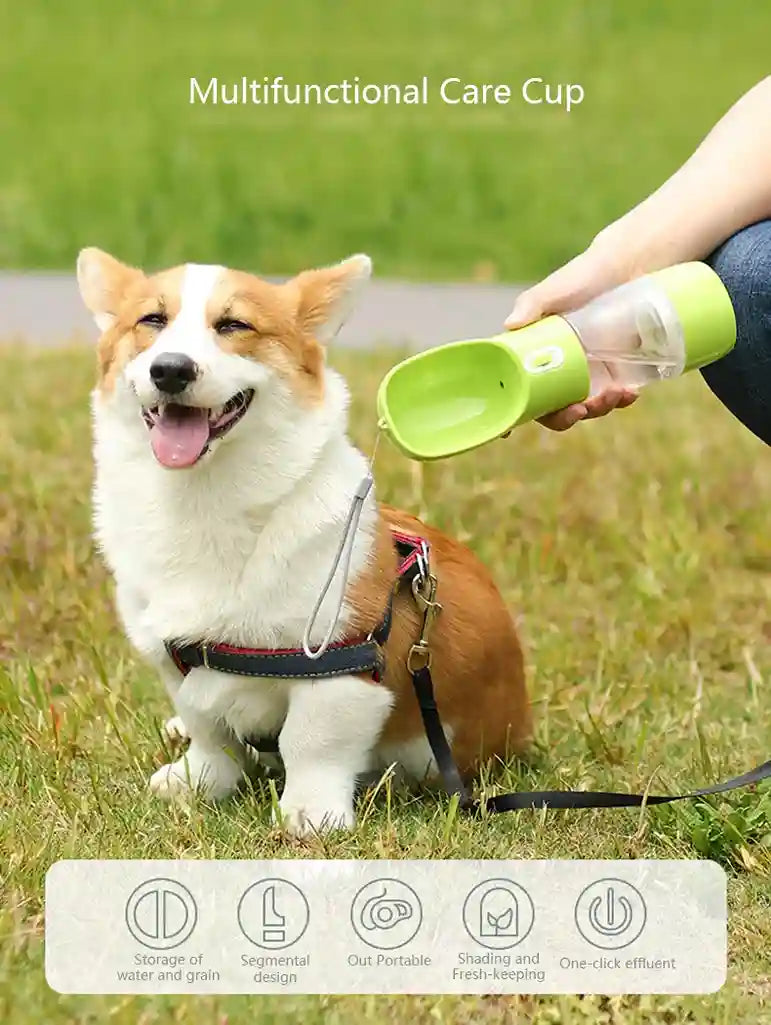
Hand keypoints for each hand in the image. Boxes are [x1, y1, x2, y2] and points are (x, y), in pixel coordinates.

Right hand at [504, 238, 639, 429]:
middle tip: (580, 408)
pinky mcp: (616, 372)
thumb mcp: (556, 288)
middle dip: (565, 417)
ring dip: (597, 410)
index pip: (518, 391)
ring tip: (616, 394)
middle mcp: (558, 370)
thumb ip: (533, 303)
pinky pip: (615, 398)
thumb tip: (510, 324)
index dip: (513, 414)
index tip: (508, 432)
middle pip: (552, 409)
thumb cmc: (584, 275)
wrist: (628, 266)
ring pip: (586, 407)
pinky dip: (622, 400)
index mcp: (535, 356)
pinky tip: (630, 393)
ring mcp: (588, 374)